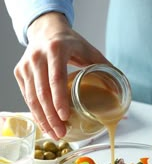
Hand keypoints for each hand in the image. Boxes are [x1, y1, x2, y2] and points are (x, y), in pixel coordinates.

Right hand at [14, 12, 109, 138]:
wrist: (46, 30)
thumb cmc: (70, 41)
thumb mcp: (88, 49)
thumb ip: (104, 66)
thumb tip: (120, 87)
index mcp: (57, 49)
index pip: (56, 78)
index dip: (59, 99)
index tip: (65, 117)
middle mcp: (37, 56)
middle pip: (42, 92)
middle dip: (51, 116)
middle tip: (62, 133)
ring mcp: (26, 65)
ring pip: (31, 97)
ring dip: (42, 118)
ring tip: (54, 133)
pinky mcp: (19, 72)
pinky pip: (26, 96)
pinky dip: (35, 112)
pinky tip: (44, 123)